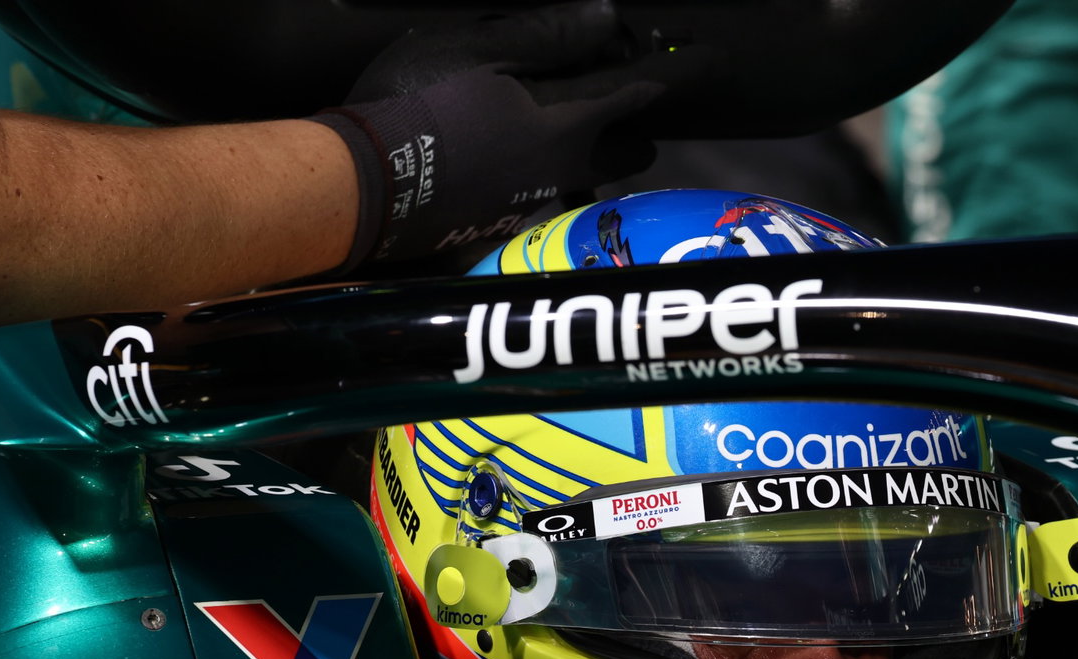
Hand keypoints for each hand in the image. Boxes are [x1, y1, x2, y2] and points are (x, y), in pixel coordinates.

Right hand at [310, 0, 694, 269]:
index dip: (686, 70)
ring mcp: (538, 199)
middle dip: (638, 124)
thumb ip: (549, 36)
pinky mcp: (506, 219)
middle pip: (631, 147)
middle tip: (622, 93)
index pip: (647, 88)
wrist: (359, 190)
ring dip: (593, 148)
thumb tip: (608, 18)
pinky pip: (549, 188)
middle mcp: (567, 167)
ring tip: (559, 119)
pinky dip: (548, 164)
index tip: (719, 61)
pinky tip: (509, 148)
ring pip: (591, 172)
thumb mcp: (478, 50)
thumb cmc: (414, 107)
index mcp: (570, 119)